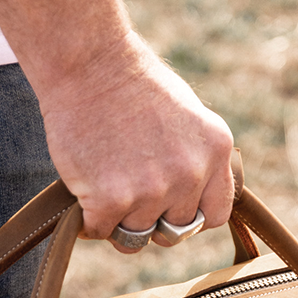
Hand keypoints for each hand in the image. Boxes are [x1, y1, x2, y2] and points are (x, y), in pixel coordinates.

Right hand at [38, 33, 235, 252]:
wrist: (88, 61)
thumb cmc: (131, 82)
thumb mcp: (187, 114)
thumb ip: (196, 157)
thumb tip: (190, 200)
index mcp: (214, 150)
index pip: (214, 216)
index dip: (189, 217)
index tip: (169, 208)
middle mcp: (189, 174)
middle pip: (172, 231)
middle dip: (151, 219)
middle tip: (128, 192)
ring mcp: (151, 190)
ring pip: (134, 236)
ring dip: (116, 220)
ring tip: (102, 185)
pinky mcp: (110, 200)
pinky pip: (99, 232)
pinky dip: (87, 220)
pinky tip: (83, 193)